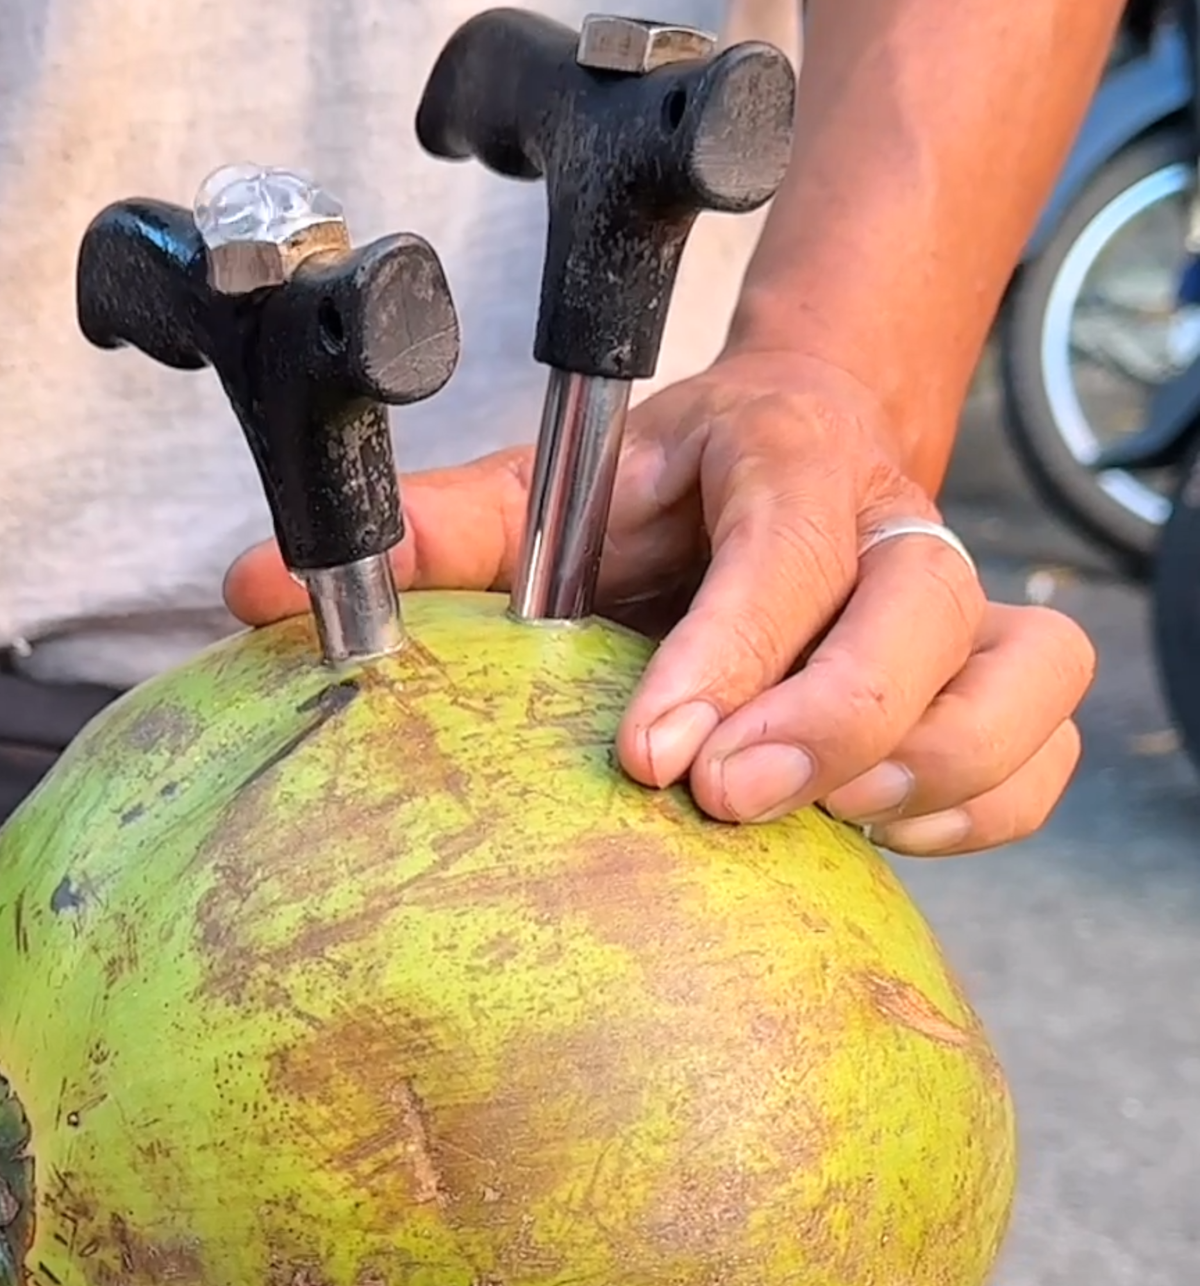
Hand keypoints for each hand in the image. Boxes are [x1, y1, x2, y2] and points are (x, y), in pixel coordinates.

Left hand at [225, 348, 1095, 858]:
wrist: (785, 452)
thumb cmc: (655, 498)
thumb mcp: (547, 499)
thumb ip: (426, 541)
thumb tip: (247, 592)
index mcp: (775, 456)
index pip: (787, 533)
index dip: (734, 643)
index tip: (651, 753)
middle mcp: (887, 521)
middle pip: (925, 606)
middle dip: (832, 717)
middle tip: (725, 803)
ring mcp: (954, 600)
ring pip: (1021, 674)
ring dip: (929, 765)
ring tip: (817, 822)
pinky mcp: (987, 676)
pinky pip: (1038, 750)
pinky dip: (986, 802)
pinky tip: (883, 832)